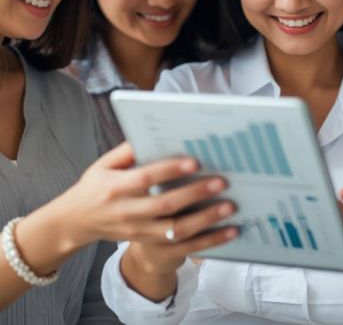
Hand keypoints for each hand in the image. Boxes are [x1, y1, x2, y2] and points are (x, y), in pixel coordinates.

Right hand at [37, 143, 235, 251]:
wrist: (75, 222)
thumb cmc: (95, 187)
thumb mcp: (104, 164)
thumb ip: (128, 150)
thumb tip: (153, 133)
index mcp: (116, 187)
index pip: (146, 178)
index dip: (170, 170)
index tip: (195, 161)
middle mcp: (128, 211)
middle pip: (165, 205)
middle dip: (196, 194)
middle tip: (222, 182)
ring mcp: (138, 231)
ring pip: (175, 230)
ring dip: (205, 220)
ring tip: (229, 208)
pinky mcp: (147, 243)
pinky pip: (180, 246)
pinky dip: (206, 241)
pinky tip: (227, 232)